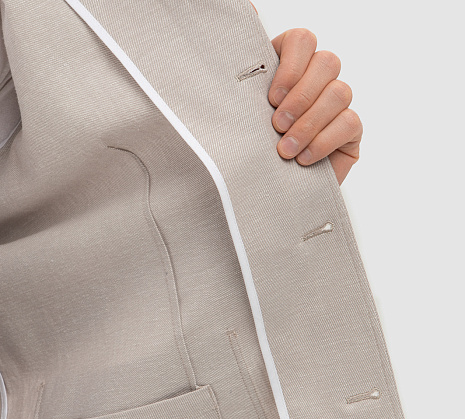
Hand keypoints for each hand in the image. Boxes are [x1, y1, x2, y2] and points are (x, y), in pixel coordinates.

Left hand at [249, 6, 361, 185]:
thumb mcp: (240, 111)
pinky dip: (323, 141)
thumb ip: (244, 70)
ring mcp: (337, 105)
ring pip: (339, 93)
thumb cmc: (251, 150)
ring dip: (309, 123)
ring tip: (285, 149)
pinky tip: (303, 158)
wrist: (264, 195)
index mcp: (290, 68)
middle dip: (300, 96)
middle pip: (328, 62)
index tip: (270, 98)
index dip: (291, 65)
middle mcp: (317, 81)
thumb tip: (247, 9)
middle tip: (276, 125)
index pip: (303, 40)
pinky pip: (348, 122)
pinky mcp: (350, 132)